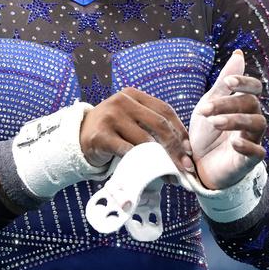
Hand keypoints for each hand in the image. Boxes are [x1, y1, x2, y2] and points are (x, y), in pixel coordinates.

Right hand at [79, 86, 195, 173]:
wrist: (79, 136)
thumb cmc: (113, 130)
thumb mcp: (131, 119)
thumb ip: (151, 126)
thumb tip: (183, 150)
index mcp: (134, 95)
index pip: (165, 110)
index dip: (180, 131)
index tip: (189, 151)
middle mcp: (122, 101)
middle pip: (159, 124)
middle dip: (175, 148)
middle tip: (184, 167)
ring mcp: (110, 117)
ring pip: (145, 140)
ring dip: (160, 160)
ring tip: (169, 174)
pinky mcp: (101, 135)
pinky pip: (127, 151)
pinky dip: (140, 164)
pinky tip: (148, 173)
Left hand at [189, 49, 266, 189]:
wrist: (197, 166)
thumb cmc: (206, 133)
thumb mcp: (209, 103)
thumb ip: (223, 82)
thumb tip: (239, 53)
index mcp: (243, 104)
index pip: (254, 88)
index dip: (244, 82)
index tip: (227, 83)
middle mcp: (252, 119)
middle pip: (251, 103)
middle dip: (227, 103)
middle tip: (204, 109)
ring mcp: (252, 139)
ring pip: (257, 123)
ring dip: (235, 120)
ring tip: (214, 122)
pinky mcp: (250, 160)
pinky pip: (258, 152)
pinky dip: (247, 146)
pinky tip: (234, 143)